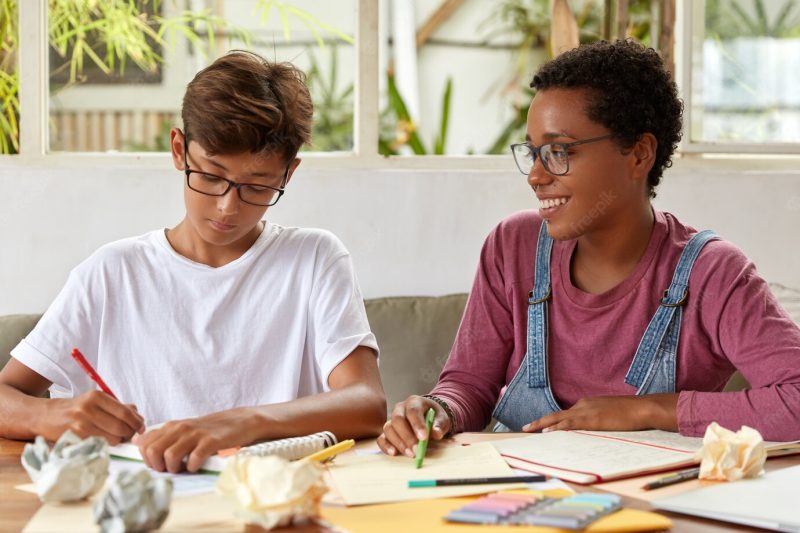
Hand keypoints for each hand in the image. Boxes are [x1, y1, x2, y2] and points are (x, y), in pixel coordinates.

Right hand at [45, 391, 143, 444]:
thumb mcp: (96, 401)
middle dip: (130, 433)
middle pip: (121, 426)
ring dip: (119, 440)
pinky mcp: (75, 437)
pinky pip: (100, 444)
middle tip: (130, 435)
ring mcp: (81, 423)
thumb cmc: (76, 409)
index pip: (125, 412)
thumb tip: (138, 415)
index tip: (141, 427)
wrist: (45, 416)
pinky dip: (107, 444)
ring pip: (113, 437)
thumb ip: (118, 406)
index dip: (137, 422)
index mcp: (97, 396)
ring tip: (116, 437)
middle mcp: (89, 408)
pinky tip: (104, 440)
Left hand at [132, 410, 251, 472]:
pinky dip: (193, 467)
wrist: (238, 421)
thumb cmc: (209, 429)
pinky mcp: (211, 442)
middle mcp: (181, 428)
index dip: (147, 459)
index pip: (144, 444)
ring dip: (175, 468)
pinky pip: (193, 459)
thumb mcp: (183, 429)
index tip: (159, 464)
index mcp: (172, 426)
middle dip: (158, 467)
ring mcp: (196, 434)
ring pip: (170, 456)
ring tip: (184, 468)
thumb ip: (162, 435)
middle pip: (153, 451)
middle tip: (170, 469)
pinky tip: (197, 465)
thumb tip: (137, 443)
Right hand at [377, 395, 450, 456]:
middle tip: (416, 450)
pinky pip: (381, 438)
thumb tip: (436, 433)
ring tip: (410, 454)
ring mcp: (392, 419)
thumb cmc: (434, 417)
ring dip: (399, 443)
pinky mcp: (388, 432)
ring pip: (388, 429)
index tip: (424, 438)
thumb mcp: (442, 419)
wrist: (429, 417)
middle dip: (407, 436)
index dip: (417, 424)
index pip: (413, 411)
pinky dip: (386, 446)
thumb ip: (440, 425)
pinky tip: (394, 453)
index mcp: (414, 402)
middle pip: (398, 420)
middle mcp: (400, 408)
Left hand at [522, 394, 678, 432]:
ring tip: (528, 429)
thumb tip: (595, 426)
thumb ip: (599, 418)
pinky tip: (547, 432)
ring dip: (542, 425)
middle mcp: (583, 405)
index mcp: (587, 403)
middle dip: (540, 421)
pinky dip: (556, 427)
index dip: (552, 421)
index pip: (565, 413)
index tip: (541, 426)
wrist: (641, 408)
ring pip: (558, 418)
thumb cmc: (630, 413)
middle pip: (556, 414)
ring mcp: (586, 411)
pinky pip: (569, 424)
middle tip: (525, 427)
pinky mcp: (591, 419)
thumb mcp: (610, 414)